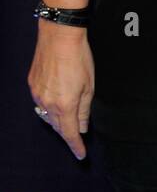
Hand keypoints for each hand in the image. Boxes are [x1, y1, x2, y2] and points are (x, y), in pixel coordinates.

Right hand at [28, 25, 94, 159]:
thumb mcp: (89, 86)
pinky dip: (50, 107)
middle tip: (77, 136)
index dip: (76, 146)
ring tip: (67, 121)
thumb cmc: (79, 58)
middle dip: (67, 132)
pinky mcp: (32, 84)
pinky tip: (57, 103)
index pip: (70, 133)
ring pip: (47, 116)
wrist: (59, 36)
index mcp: (65, 105)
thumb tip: (82, 127)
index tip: (81, 155)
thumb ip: (85, 110)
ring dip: (58, 121)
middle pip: (58, 126)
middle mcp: (48, 103)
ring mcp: (37, 94)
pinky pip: (40, 103)